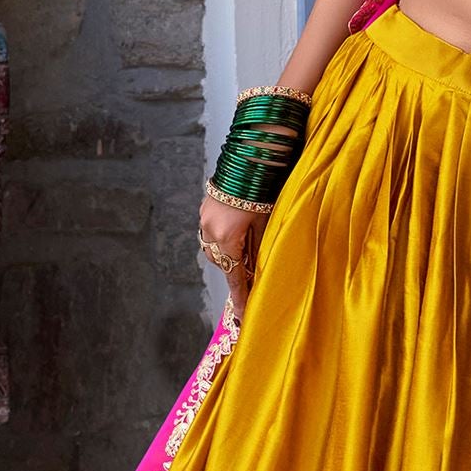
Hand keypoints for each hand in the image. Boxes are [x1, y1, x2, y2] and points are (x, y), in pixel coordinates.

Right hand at [197, 195, 267, 321]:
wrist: (249, 157)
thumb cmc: (262, 188)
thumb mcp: (265, 222)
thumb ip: (259, 248)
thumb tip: (258, 270)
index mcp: (227, 237)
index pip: (234, 276)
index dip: (240, 296)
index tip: (242, 314)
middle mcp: (211, 231)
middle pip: (223, 263)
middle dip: (236, 271)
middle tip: (250, 277)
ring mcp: (204, 219)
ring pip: (215, 248)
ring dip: (229, 253)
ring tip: (246, 250)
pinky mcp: (204, 209)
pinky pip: (211, 233)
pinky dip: (223, 239)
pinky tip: (237, 232)